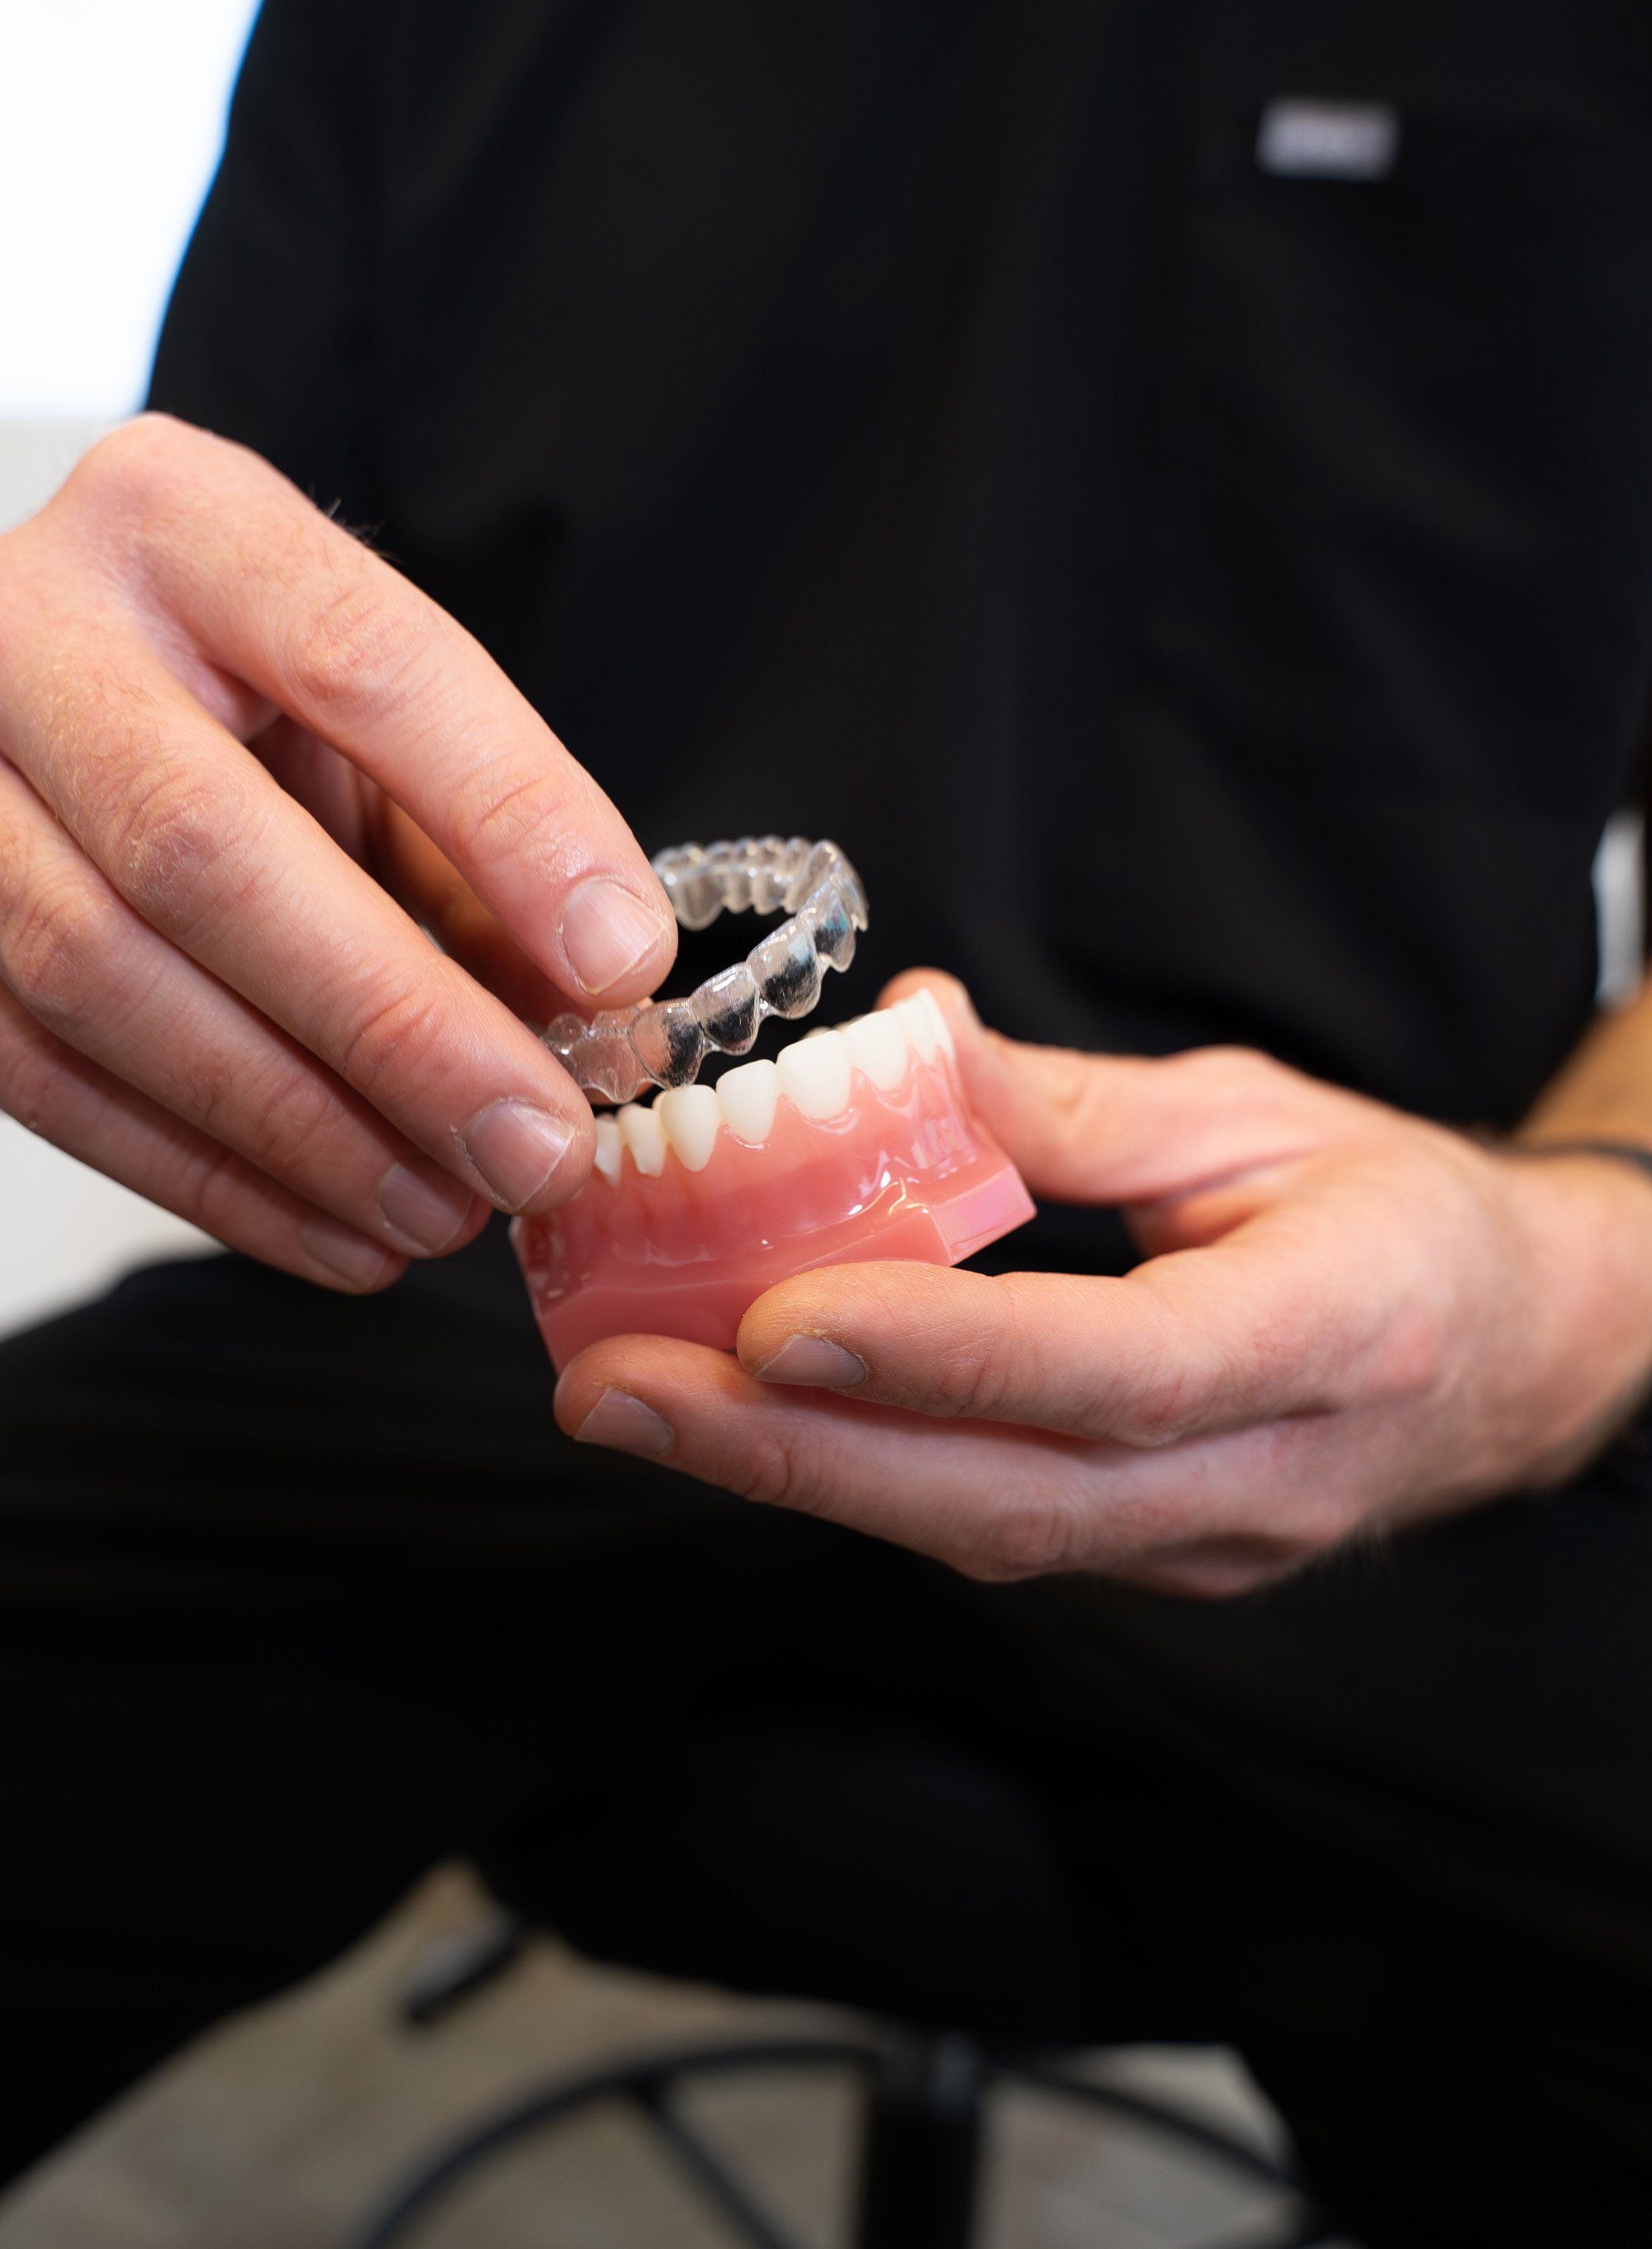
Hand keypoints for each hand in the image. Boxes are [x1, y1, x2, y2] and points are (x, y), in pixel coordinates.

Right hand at [0, 416, 676, 1290]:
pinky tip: (336, 1233)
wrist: (69, 692)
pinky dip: (202, 1176)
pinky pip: (37, 1071)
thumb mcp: (382, 732)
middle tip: (534, 1147)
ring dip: (296, 1127)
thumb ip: (482, 854)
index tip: (621, 965)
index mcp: (188, 527)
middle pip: (203, 848)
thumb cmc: (256, 711)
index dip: (508, 822)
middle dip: (393, 1026)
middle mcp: (32, 628)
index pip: (366, 661)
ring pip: (98, 974)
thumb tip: (599, 1026)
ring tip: (445, 1211)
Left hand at [554, 973, 1651, 1594]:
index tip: (770, 1316)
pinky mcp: (1156, 1561)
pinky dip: (859, 1479)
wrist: (1518, 1350)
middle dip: (797, 1453)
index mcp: (1332, 1334)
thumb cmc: (1397, 1211)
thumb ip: (1074, 1104)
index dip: (941, 1354)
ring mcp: (1211, 1545)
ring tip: (633, 1404)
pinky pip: (992, 1532)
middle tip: (617, 1391)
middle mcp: (1266, 1475)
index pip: (1116, 1368)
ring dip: (798, 1475)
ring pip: (983, 1535)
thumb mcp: (1255, 1115)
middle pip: (1012, 1498)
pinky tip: (742, 1424)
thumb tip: (898, 1039)